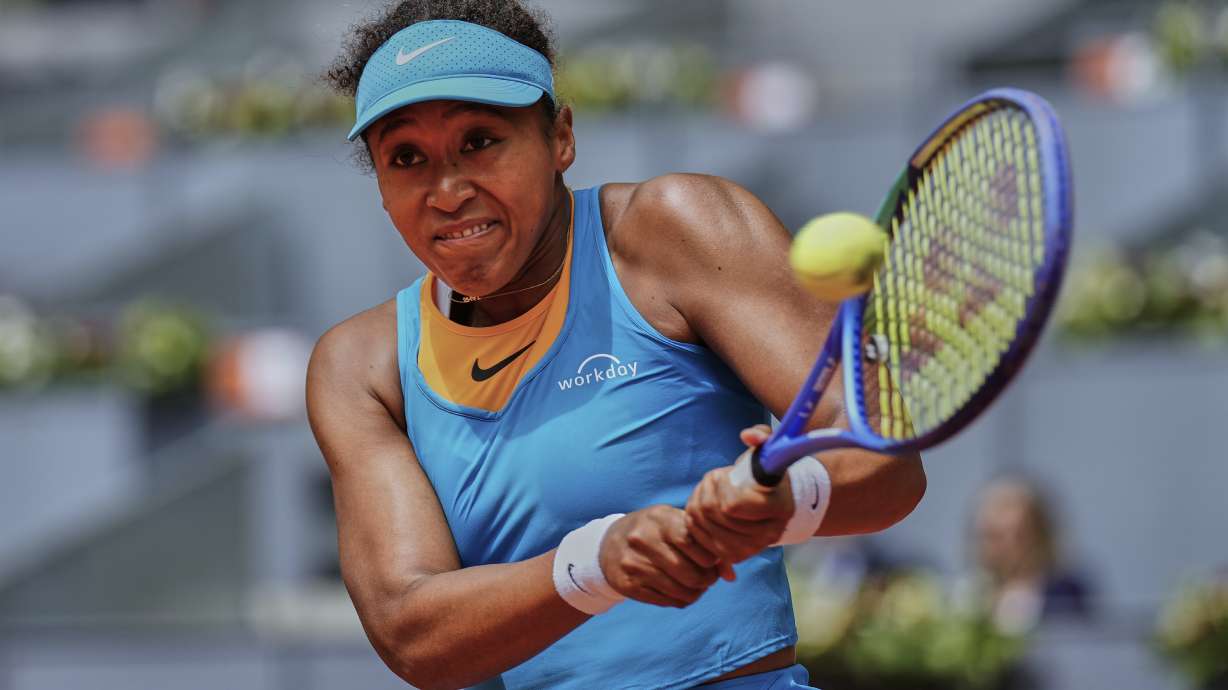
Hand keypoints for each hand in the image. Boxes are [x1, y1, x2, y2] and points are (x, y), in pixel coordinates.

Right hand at [598, 505, 721, 607]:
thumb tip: (730, 576)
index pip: (693, 543)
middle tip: (708, 577)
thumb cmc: (654, 531)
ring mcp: (633, 564)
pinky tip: (680, 591)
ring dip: (696, 593)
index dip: (709, 557)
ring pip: (680, 591)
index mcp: (659, 519)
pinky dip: (680, 600)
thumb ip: (705, 543)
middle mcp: (643, 540)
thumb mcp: (675, 524)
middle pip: (689, 572)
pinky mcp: (628, 586)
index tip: (712, 559)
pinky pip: (666, 602)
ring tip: (697, 585)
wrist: (609, 543)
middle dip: (707, 579)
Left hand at [684, 424, 794, 576]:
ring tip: (707, 493)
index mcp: (779, 506)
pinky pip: (700, 538)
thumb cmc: (768, 474)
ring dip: (697, 503)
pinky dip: (695, 521)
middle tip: (711, 480)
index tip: (723, 474)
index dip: (720, 486)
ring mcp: (751, 548)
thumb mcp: (769, 449)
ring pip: (703, 525)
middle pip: (713, 513)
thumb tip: (748, 435)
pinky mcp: (735, 555)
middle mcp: (768, 533)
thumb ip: (761, 435)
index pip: (732, 504)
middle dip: (705, 492)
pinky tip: (704, 510)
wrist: (775, 504)